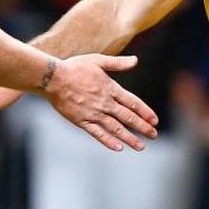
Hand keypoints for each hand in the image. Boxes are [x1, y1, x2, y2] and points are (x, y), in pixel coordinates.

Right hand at [41, 54, 157, 150]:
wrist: (53, 78)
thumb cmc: (75, 67)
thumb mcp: (98, 60)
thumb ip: (118, 63)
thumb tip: (135, 60)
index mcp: (111, 88)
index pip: (133, 103)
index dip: (145, 112)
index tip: (155, 120)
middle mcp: (105, 103)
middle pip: (128, 118)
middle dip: (143, 127)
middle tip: (154, 135)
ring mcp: (94, 114)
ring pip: (116, 128)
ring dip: (130, 138)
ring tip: (141, 146)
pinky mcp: (82, 121)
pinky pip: (97, 133)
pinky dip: (108, 141)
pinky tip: (118, 148)